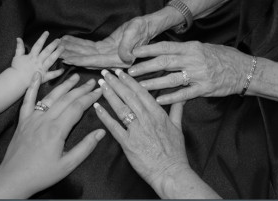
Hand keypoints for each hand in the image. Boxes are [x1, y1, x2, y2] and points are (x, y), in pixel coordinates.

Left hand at [0, 73, 103, 197]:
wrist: (14, 178)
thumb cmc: (42, 174)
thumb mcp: (68, 165)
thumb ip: (86, 147)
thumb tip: (101, 132)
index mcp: (57, 130)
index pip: (77, 108)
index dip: (90, 98)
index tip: (99, 91)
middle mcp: (45, 120)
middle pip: (66, 99)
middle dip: (81, 89)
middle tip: (92, 82)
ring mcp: (32, 118)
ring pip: (51, 97)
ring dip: (64, 85)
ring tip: (75, 77)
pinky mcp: (23, 121)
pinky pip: (27, 100)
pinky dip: (32, 87)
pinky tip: (37, 75)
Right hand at [11, 31, 63, 85]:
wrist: (16, 80)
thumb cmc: (16, 68)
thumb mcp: (17, 56)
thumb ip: (19, 47)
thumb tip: (19, 38)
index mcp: (32, 56)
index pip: (38, 45)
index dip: (42, 38)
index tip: (47, 32)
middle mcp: (38, 61)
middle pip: (47, 51)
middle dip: (53, 45)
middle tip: (59, 40)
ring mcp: (42, 69)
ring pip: (51, 60)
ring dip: (57, 54)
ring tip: (63, 48)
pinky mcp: (44, 77)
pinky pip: (52, 74)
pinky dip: (58, 72)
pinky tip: (63, 69)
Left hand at [60, 16, 156, 67]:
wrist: (146, 27)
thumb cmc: (141, 30)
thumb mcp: (135, 35)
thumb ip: (128, 47)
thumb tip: (124, 58)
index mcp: (118, 59)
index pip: (96, 61)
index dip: (81, 60)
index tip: (68, 59)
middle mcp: (112, 60)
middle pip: (88, 59)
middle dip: (73, 57)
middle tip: (57, 54)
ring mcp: (108, 55)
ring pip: (87, 54)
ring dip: (73, 51)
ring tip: (59, 47)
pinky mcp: (106, 48)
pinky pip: (90, 48)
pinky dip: (79, 45)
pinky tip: (69, 41)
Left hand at [93, 69, 188, 192]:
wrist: (171, 172)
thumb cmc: (175, 152)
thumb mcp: (178, 128)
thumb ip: (177, 110)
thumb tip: (180, 98)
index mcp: (158, 114)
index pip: (141, 93)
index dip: (129, 81)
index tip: (120, 72)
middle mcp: (146, 119)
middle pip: (128, 97)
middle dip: (116, 83)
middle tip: (105, 72)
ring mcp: (136, 131)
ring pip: (121, 108)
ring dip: (109, 94)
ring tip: (100, 84)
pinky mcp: (128, 143)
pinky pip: (114, 127)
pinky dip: (104, 116)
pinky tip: (97, 107)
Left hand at [129, 41, 250, 103]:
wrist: (244, 70)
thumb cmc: (222, 58)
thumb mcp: (203, 48)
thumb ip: (185, 52)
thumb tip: (165, 52)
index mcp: (191, 48)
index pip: (165, 47)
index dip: (148, 49)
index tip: (133, 52)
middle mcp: (193, 59)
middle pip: (164, 62)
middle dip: (145, 66)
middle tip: (129, 71)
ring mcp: (199, 75)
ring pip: (171, 78)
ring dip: (153, 82)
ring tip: (139, 86)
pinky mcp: (205, 89)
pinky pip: (184, 94)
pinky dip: (171, 97)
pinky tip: (159, 100)